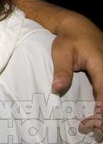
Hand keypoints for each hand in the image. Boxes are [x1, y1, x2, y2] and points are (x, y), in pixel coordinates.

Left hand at [51, 13, 102, 140]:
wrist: (77, 26)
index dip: (102, 109)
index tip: (98, 122)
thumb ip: (61, 70)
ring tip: (95, 124)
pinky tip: (96, 114)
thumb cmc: (68, 39)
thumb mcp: (61, 52)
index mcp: (100, 64)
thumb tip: (57, 89)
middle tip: (95, 128)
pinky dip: (102, 102)